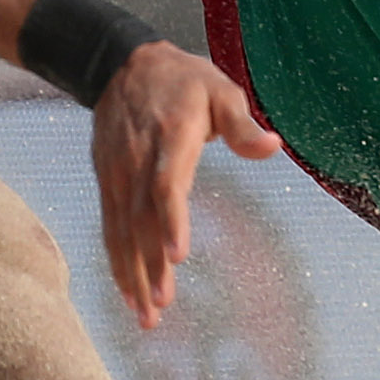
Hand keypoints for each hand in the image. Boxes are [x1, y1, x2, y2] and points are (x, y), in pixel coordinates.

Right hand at [94, 42, 281, 319]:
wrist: (121, 64)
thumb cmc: (182, 80)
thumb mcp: (220, 90)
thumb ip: (242, 124)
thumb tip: (273, 146)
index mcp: (170, 137)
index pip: (166, 184)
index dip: (171, 221)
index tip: (177, 256)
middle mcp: (137, 160)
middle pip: (141, 218)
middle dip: (149, 265)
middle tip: (161, 306)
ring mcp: (117, 173)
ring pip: (120, 230)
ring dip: (131, 274)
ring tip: (145, 315)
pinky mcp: (106, 181)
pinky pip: (109, 226)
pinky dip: (116, 260)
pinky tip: (127, 291)